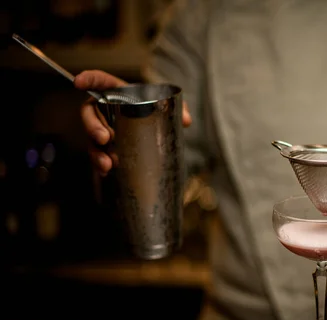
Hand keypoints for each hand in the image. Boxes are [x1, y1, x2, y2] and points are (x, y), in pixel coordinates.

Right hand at [74, 70, 192, 175]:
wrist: (158, 130)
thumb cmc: (158, 112)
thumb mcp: (170, 108)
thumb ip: (179, 110)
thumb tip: (187, 121)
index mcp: (120, 93)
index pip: (101, 82)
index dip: (89, 79)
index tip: (78, 82)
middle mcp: (107, 110)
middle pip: (90, 114)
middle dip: (92, 126)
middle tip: (103, 139)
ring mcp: (105, 129)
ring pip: (92, 138)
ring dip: (96, 152)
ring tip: (108, 164)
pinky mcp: (108, 147)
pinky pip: (99, 154)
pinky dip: (101, 163)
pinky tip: (107, 172)